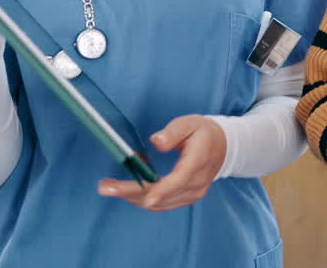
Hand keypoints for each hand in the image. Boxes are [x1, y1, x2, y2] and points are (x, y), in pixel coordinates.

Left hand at [98, 115, 226, 211]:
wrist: (223, 147)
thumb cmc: (203, 133)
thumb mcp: (189, 123)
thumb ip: (173, 133)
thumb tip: (156, 141)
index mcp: (198, 162)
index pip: (179, 179)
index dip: (161, 190)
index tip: (145, 198)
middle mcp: (196, 184)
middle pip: (161, 195)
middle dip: (130, 193)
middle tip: (104, 187)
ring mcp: (191, 194)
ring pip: (158, 203)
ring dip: (132, 195)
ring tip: (111, 184)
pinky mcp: (185, 198)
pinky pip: (160, 203)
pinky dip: (143, 195)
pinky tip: (132, 182)